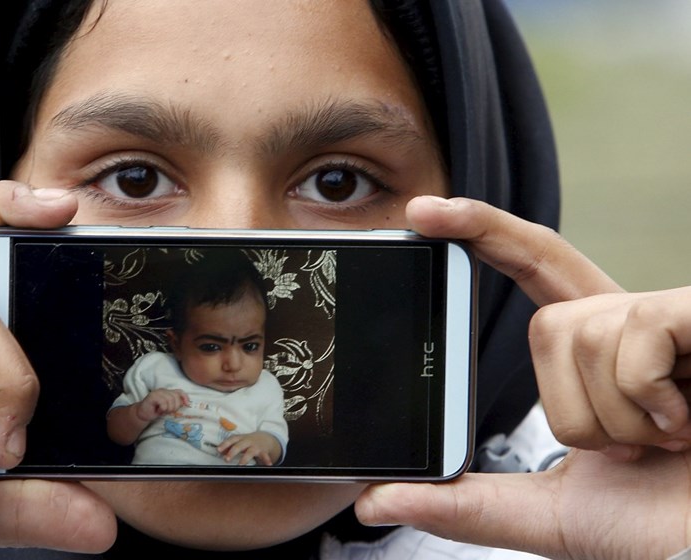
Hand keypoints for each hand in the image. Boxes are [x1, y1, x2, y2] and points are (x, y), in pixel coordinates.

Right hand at [136, 389, 189, 420]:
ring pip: (170, 400)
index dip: (185, 397)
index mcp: (168, 392)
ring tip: (162, 411)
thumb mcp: (168, 407)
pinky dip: (162, 409)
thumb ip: (175, 404)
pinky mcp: (152, 396)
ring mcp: (157, 392)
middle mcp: (163, 390)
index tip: (187, 405)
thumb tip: (187, 404)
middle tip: (167, 411)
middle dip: (174, 407)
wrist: (143, 414)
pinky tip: (158, 410)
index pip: (180, 392)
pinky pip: (163, 402)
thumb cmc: (156, 411)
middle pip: (176, 397)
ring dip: (167, 409)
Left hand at [217, 432, 280, 464]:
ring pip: (250, 452)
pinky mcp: (263, 451)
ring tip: (240, 464)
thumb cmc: (248, 441)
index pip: (231, 440)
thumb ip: (230, 446)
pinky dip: (267, 460)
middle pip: (239, 446)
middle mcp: (248, 441)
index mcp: (241, 438)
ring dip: (245, 458)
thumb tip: (219, 451)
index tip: (218, 450)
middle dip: (232, 452)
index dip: (225, 444)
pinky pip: (265, 456)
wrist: (265, 438)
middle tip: (226, 459)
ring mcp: (255, 446)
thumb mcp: (239, 441)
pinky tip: (268, 465)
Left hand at [354, 196, 690, 558]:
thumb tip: (373, 501)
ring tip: (666, 442)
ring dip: (612, 415)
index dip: (484, 231)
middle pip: (546, 322)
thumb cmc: (660, 527)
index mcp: (602, 354)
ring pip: (581, 333)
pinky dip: (645, 395)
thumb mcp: (548, 513)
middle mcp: (634, 325)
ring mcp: (672, 318)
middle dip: (572, 404)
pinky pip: (632, 331)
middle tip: (626, 454)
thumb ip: (465, 505)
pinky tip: (687, 422)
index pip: (534, 268)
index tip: (422, 211)